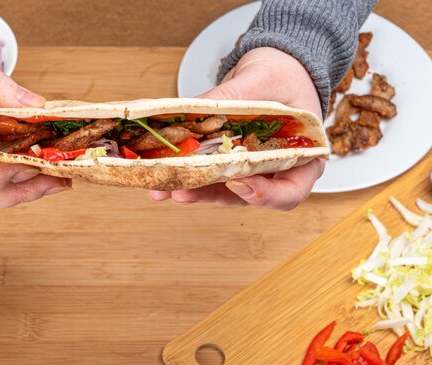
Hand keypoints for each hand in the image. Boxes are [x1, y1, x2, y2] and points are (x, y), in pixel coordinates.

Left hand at [150, 47, 324, 210]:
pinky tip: (161, 173)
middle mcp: (276, 171)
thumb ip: (233, 96)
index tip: (236, 181)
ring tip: (161, 188)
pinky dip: (187, 175)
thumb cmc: (284, 74)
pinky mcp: (227, 163)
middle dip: (210, 195)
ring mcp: (250, 170)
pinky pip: (208, 175)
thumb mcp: (262, 79)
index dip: (264, 195)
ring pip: (221, 191)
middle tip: (181, 191)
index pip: (290, 192)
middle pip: (247, 196)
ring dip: (192, 190)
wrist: (275, 67)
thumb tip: (193, 108)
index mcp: (302, 156)